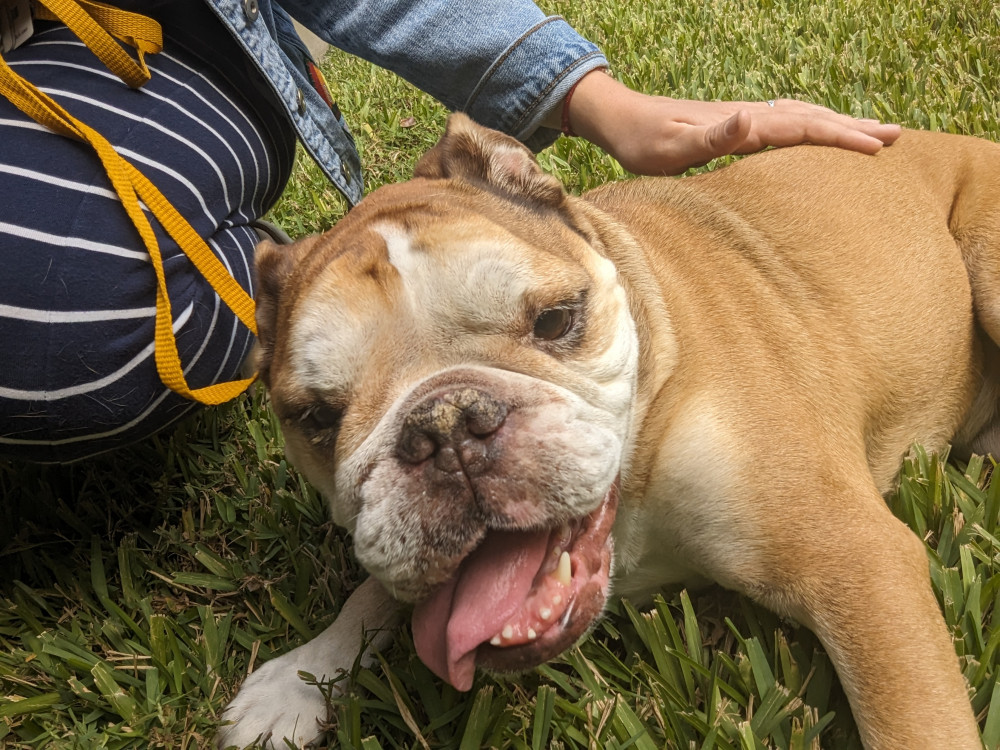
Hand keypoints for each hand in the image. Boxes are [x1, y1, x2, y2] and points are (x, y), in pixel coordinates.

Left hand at [556, 70, 901, 175]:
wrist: (620, 118)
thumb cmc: (641, 142)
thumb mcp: (670, 148)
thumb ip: (710, 137)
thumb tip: (748, 117)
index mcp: (741, 124)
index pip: (801, 129)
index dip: (839, 138)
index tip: (876, 147)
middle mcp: (748, 115)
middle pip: (811, 118)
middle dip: (853, 128)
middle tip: (896, 137)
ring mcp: (743, 117)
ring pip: (802, 117)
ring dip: (838, 124)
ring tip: (873, 132)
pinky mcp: (735, 124)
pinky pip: (786, 123)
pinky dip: (812, 125)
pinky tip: (818, 130)